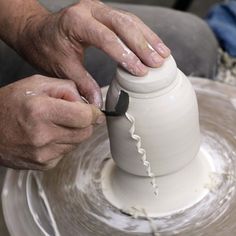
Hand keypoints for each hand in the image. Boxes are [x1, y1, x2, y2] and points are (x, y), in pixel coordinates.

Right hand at [0, 75, 104, 169]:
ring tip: (56, 123)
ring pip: (78, 143)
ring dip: (74, 132)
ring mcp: (43, 154)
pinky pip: (66, 152)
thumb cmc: (9, 104)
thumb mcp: (37, 83)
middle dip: (84, 122)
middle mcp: (42, 135)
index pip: (84, 117)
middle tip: (72, 114)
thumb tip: (88, 104)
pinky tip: (49, 135)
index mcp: (41, 111)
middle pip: (85, 132)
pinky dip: (64, 143)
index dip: (93, 113)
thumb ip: (67, 88)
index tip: (94, 111)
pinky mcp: (43, 164)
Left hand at [17, 0, 169, 106]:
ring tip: (163, 54)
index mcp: (76, 22)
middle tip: (158, 63)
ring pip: (130, 20)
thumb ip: (82, 84)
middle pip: (124, 25)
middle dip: (143, 45)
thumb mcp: (62, 67)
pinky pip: (128, 21)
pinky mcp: (105, 14)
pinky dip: (142, 34)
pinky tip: (153, 45)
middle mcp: (90, 10)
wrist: (37, 31)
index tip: (141, 72)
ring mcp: (99, 10)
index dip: (126, 56)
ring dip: (148, 38)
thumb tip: (98, 104)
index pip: (107, 39)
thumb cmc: (47, 47)